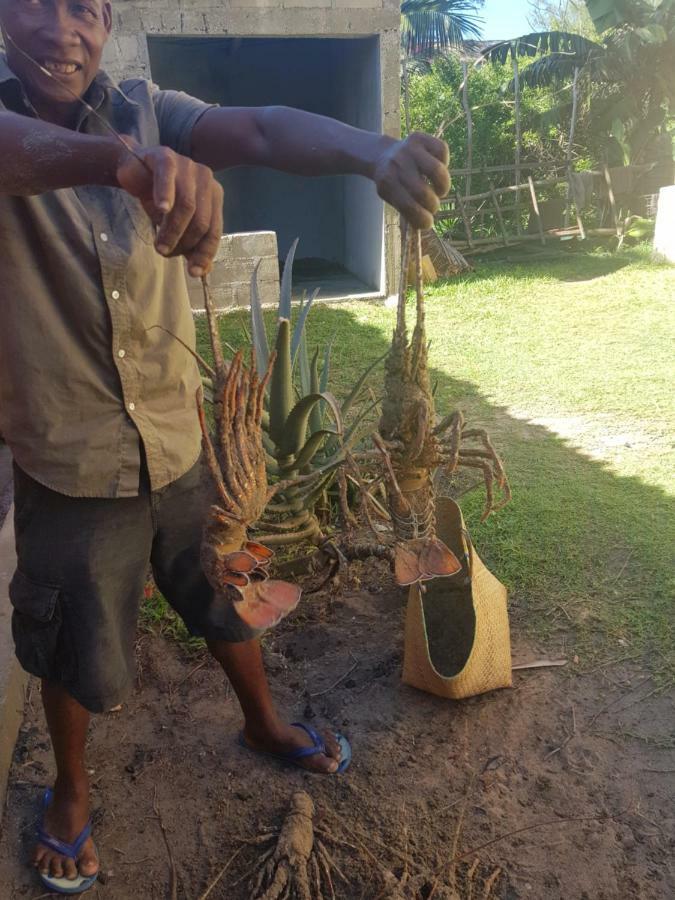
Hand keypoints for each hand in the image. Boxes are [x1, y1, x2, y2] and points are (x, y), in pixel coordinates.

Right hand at [116, 142, 223, 276]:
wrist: (134, 170)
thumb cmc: (160, 199)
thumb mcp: (177, 226)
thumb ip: (191, 244)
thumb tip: (202, 271)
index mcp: (214, 196)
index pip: (214, 230)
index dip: (205, 253)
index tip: (194, 272)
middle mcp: (206, 180)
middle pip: (201, 221)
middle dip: (184, 243)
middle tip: (166, 253)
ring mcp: (188, 166)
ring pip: (187, 206)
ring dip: (172, 230)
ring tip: (159, 244)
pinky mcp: (166, 157)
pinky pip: (168, 179)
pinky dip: (166, 195)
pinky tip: (161, 210)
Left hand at [372, 133, 449, 229]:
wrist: (381, 155)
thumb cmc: (392, 182)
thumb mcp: (391, 196)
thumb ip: (406, 209)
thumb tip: (426, 223)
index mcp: (387, 183)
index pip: (408, 206)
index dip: (422, 219)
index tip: (428, 223)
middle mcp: (397, 164)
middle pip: (423, 192)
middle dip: (432, 205)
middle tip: (432, 206)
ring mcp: (409, 149)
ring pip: (437, 171)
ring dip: (443, 186)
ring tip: (440, 191)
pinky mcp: (420, 137)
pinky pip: (442, 151)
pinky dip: (445, 162)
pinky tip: (437, 169)